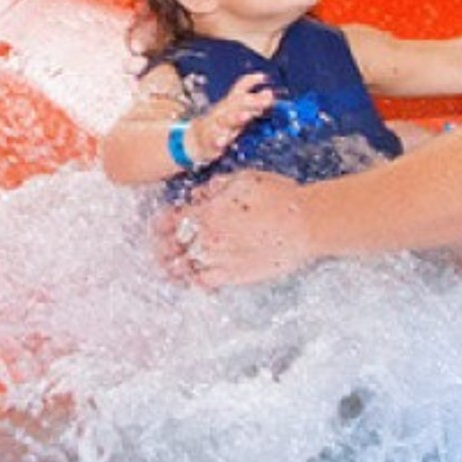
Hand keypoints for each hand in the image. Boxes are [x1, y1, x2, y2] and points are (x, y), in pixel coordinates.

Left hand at [160, 171, 309, 287]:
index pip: (172, 220)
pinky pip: (205, 282)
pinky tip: (194, 280)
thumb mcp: (244, 179)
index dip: (162, 224)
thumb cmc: (278, 197)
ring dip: (173, 267)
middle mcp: (207, 237)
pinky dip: (196, 281)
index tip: (158, 227)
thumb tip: (197, 195)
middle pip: (173, 246)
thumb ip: (215, 187)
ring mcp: (218, 258)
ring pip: (184, 267)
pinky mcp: (233, 275)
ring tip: (167, 270)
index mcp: (207, 211)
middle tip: (158, 252)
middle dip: (162, 248)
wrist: (304, 224)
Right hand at [190, 72, 274, 163]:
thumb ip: (254, 103)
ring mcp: (217, 125)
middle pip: (237, 102)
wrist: (198, 139)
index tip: (263, 77)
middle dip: (252, 101)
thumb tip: (270, 94)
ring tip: (247, 115)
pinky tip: (224, 140)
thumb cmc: (222, 123)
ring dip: (237, 117)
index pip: (240, 87)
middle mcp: (224, 111)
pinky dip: (219, 140)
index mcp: (231, 102)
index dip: (251, 81)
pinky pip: (215, 140)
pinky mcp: (211, 140)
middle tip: (267, 100)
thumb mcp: (237, 111)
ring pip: (226, 120)